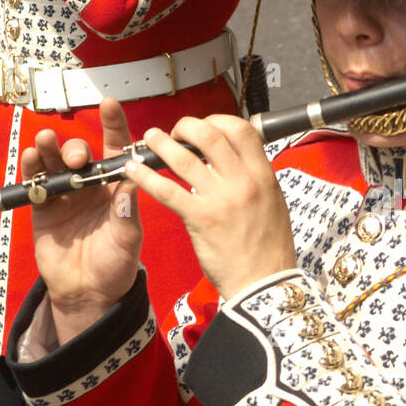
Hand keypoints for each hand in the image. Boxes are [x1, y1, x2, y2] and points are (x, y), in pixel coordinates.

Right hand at [20, 98, 143, 344]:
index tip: (109, 103)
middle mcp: (89, 186)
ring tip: (47, 143)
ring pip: (54, 163)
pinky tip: (31, 158)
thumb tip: (129, 181)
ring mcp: (64, 195)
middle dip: (76, 149)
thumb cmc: (116, 264)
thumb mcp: (128, 239)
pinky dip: (31, 168)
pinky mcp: (42, 208)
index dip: (114, 125)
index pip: (116, 150)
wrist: (88, 293)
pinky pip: (35, 183)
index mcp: (115, 188)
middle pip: (80, 155)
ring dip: (50, 149)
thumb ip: (127, 212)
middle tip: (77, 158)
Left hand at [123, 116, 297, 301]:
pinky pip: (168, 191)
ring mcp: (222, 198)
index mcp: (263, 175)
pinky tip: (133, 172)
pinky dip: (146, 177)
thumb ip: (255, 180)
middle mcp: (244, 181)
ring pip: (185, 158)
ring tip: (148, 140)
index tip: (203, 128)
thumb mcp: (273, 203)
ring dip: (161, 144)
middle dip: (186, 127)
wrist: (265, 284)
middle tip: (174, 133)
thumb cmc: (269, 249)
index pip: (240, 129)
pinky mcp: (201, 219)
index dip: (217, 121)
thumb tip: (236, 162)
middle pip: (210, 134)